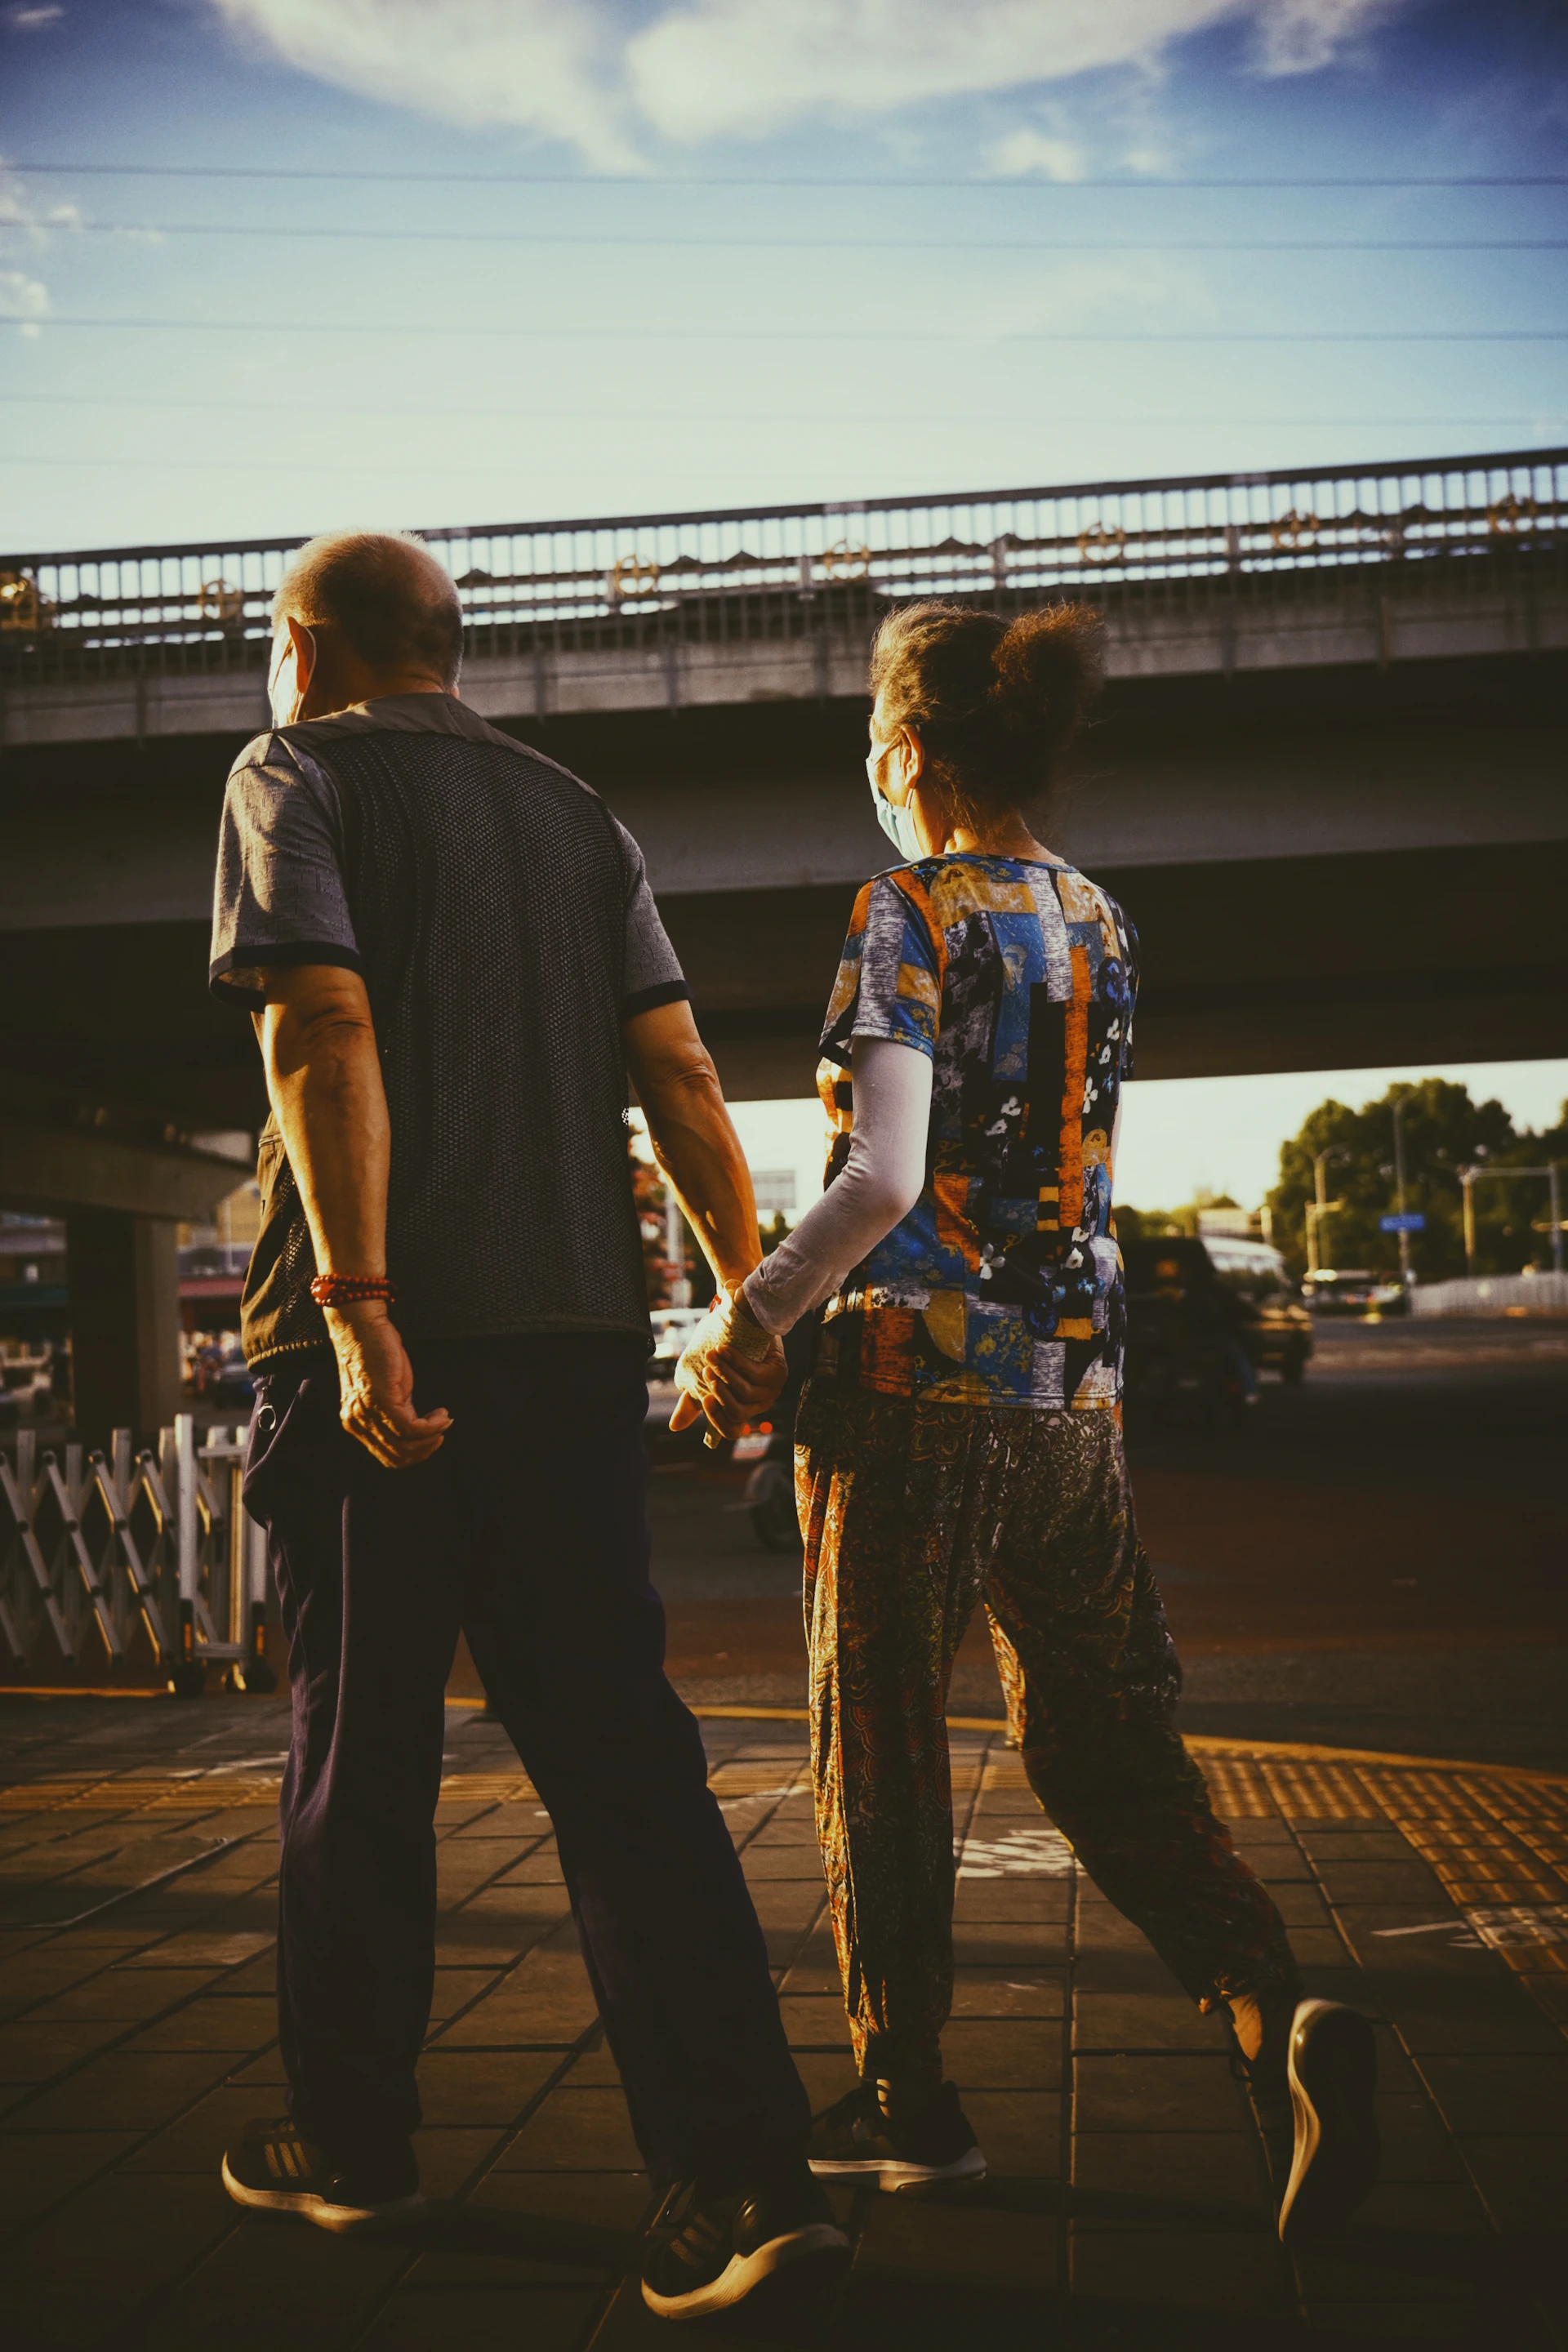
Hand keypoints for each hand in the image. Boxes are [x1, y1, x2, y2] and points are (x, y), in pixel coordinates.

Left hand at [324, 1301, 451, 1467]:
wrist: (361, 1328)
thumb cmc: (374, 1354)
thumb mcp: (385, 1391)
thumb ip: (395, 1412)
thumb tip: (417, 1427)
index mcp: (357, 1423)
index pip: (387, 1457)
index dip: (415, 1455)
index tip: (433, 1440)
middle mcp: (358, 1423)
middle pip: (397, 1457)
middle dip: (425, 1450)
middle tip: (441, 1434)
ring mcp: (368, 1414)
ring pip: (405, 1445)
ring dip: (432, 1437)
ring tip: (444, 1421)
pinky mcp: (381, 1401)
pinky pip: (411, 1427)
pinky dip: (432, 1425)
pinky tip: (442, 1414)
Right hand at [671, 1287, 787, 1441]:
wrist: (746, 1324)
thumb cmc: (725, 1356)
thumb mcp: (706, 1380)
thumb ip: (692, 1402)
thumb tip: (674, 1427)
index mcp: (741, 1410)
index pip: (732, 1430)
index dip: (717, 1420)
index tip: (705, 1399)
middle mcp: (758, 1405)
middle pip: (738, 1413)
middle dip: (720, 1393)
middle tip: (706, 1371)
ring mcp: (770, 1391)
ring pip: (745, 1392)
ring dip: (724, 1372)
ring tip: (711, 1355)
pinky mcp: (778, 1374)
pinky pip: (754, 1374)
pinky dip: (736, 1361)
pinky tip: (724, 1349)